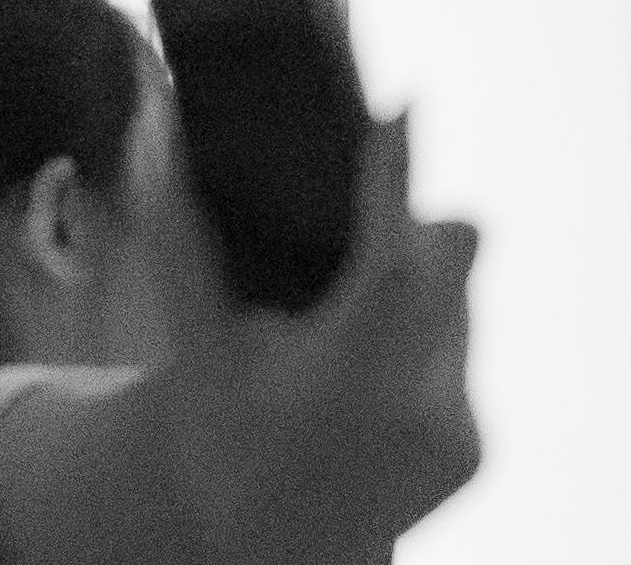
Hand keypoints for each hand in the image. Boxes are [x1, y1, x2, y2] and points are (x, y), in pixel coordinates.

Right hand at [147, 114, 483, 552]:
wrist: (274, 553)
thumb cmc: (221, 440)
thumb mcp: (191, 351)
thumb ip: (177, 239)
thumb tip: (153, 122)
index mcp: (339, 385)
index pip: (389, 265)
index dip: (398, 183)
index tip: (406, 110)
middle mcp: (413, 409)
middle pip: (442, 266)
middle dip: (406, 222)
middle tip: (361, 199)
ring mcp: (456, 429)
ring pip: (456, 299)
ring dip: (412, 278)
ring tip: (345, 301)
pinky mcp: (477, 446)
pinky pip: (461, 344)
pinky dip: (421, 330)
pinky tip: (368, 353)